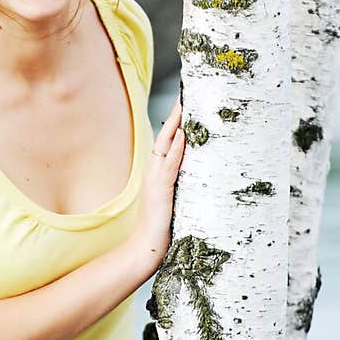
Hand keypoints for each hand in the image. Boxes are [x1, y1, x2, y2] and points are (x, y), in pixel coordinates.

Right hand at [129, 95, 184, 280]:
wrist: (146, 246)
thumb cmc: (161, 225)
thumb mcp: (173, 197)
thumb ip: (178, 181)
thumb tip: (193, 168)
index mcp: (157, 172)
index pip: (166, 141)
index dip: (174, 122)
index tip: (184, 103)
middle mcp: (154, 171)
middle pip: (164, 137)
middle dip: (174, 116)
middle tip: (184, 93)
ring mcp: (156, 180)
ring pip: (165, 146)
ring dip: (175, 125)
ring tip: (184, 106)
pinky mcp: (161, 190)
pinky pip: (170, 165)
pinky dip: (175, 149)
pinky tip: (182, 136)